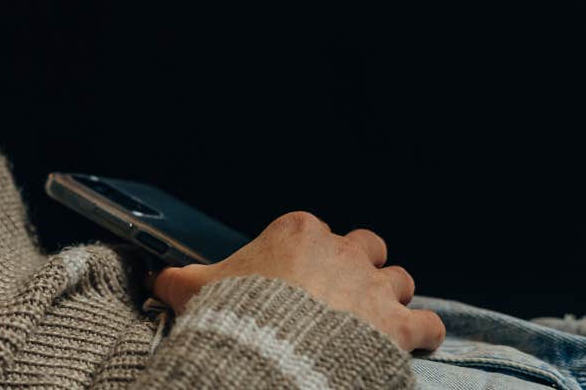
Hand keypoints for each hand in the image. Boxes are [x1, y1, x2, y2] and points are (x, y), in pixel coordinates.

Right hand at [149, 210, 444, 354]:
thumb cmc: (235, 316)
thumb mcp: (194, 290)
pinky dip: (421, 334)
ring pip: (401, 278)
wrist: (272, 354)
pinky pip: (428, 322)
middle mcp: (343, 250)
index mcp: (297, 232)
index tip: (296, 280)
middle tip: (343, 295)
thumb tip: (157, 279)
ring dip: (391, 298)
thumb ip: (179, 280)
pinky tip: (410, 345)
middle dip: (361, 267)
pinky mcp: (399, 325)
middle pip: (367, 245)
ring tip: (375, 321)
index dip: (309, 256)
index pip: (314, 231)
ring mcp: (374, 287)